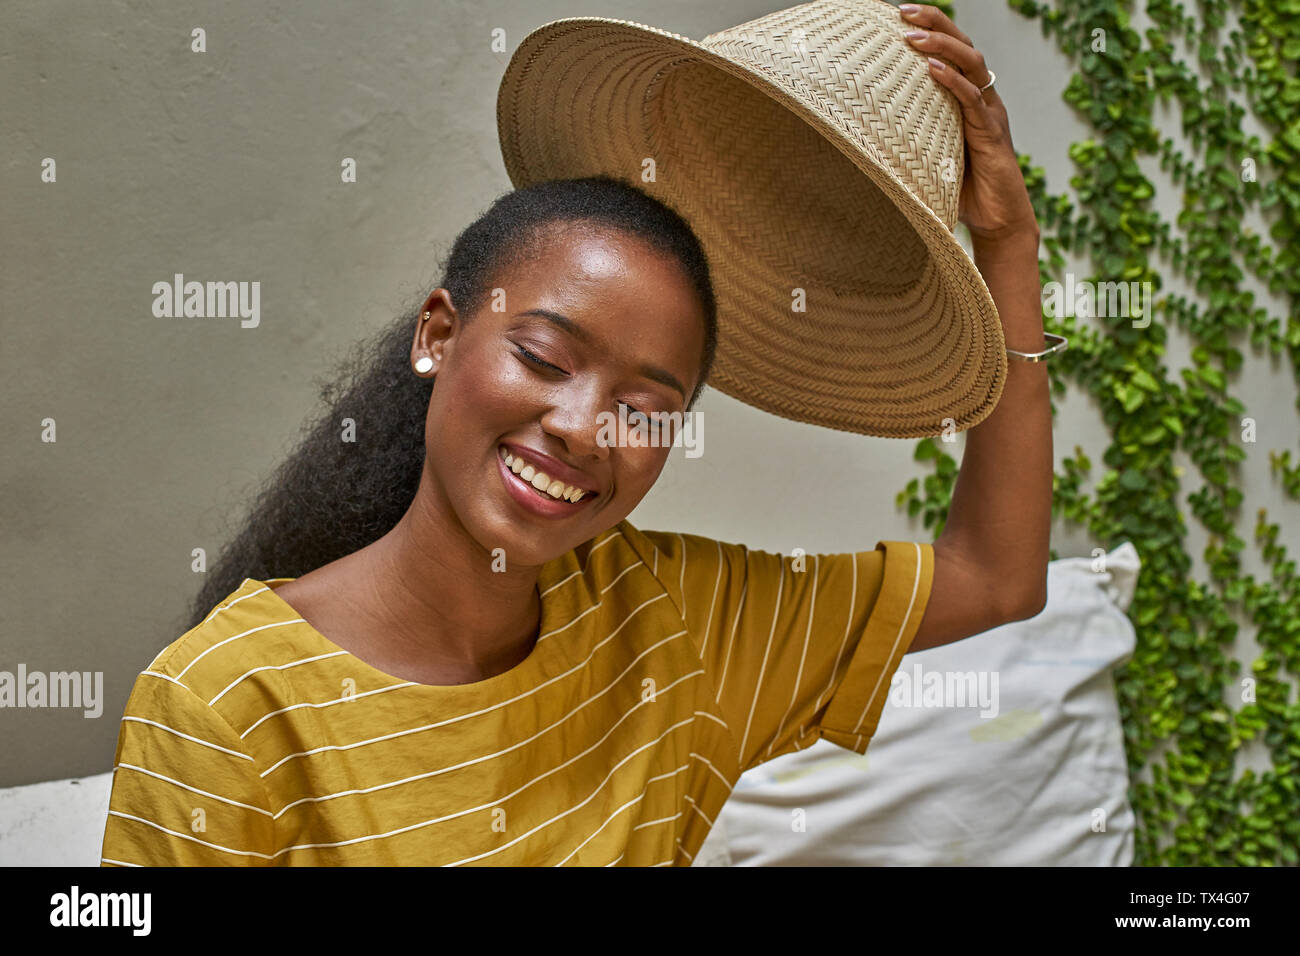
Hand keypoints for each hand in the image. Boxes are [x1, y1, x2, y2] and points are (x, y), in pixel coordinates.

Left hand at [899, 4, 1037, 244]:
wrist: (998, 222)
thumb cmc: (962, 191)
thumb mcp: (930, 156)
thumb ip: (911, 138)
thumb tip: (867, 133)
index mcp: (969, 100)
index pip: (952, 53)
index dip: (931, 30)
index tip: (898, 15)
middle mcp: (983, 99)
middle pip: (964, 46)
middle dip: (935, 24)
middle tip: (903, 11)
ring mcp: (990, 114)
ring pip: (972, 65)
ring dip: (942, 47)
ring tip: (912, 37)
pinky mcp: (992, 135)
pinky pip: (973, 100)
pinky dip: (954, 81)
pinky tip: (932, 70)